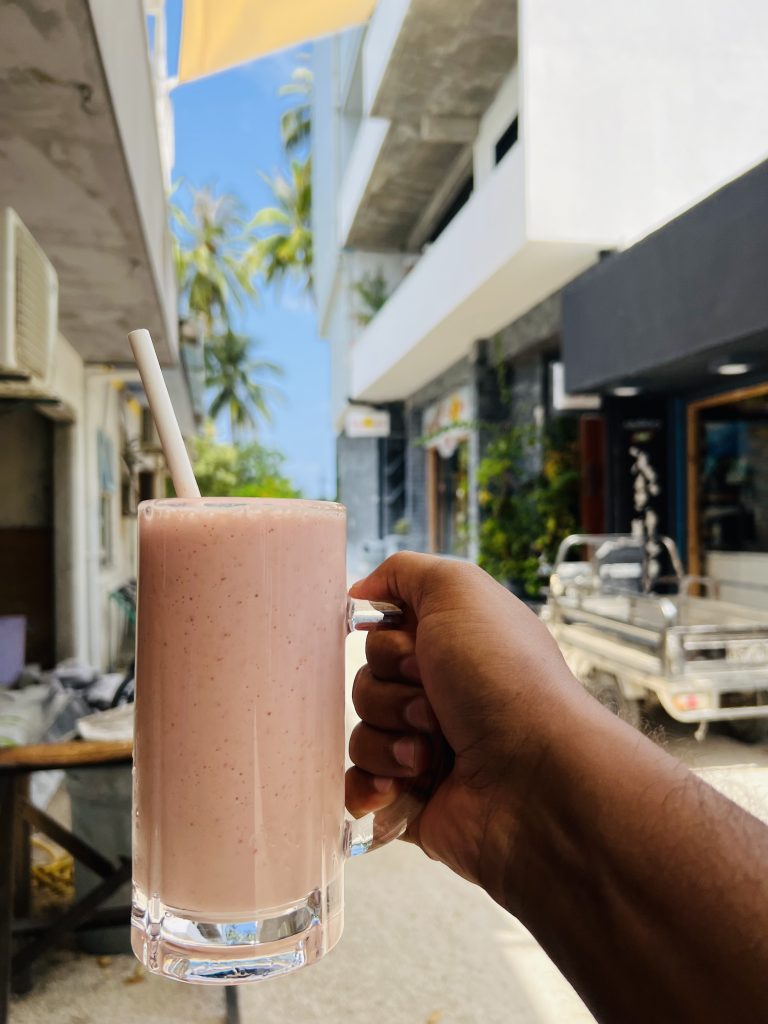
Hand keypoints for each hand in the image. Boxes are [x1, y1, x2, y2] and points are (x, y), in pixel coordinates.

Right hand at [346, 552, 591, 906]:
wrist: (536, 778)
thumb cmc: (505, 679)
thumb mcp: (458, 591)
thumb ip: (404, 571)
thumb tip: (360, 591)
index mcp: (451, 648)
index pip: (381, 636)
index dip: (388, 644)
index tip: (417, 650)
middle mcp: (440, 695)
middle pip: (366, 684)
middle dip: (390, 695)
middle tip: (433, 706)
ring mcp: (426, 749)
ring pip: (361, 735)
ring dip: (388, 741)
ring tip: (431, 754)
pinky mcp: (414, 799)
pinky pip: (361, 787)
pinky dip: (372, 786)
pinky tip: (402, 787)